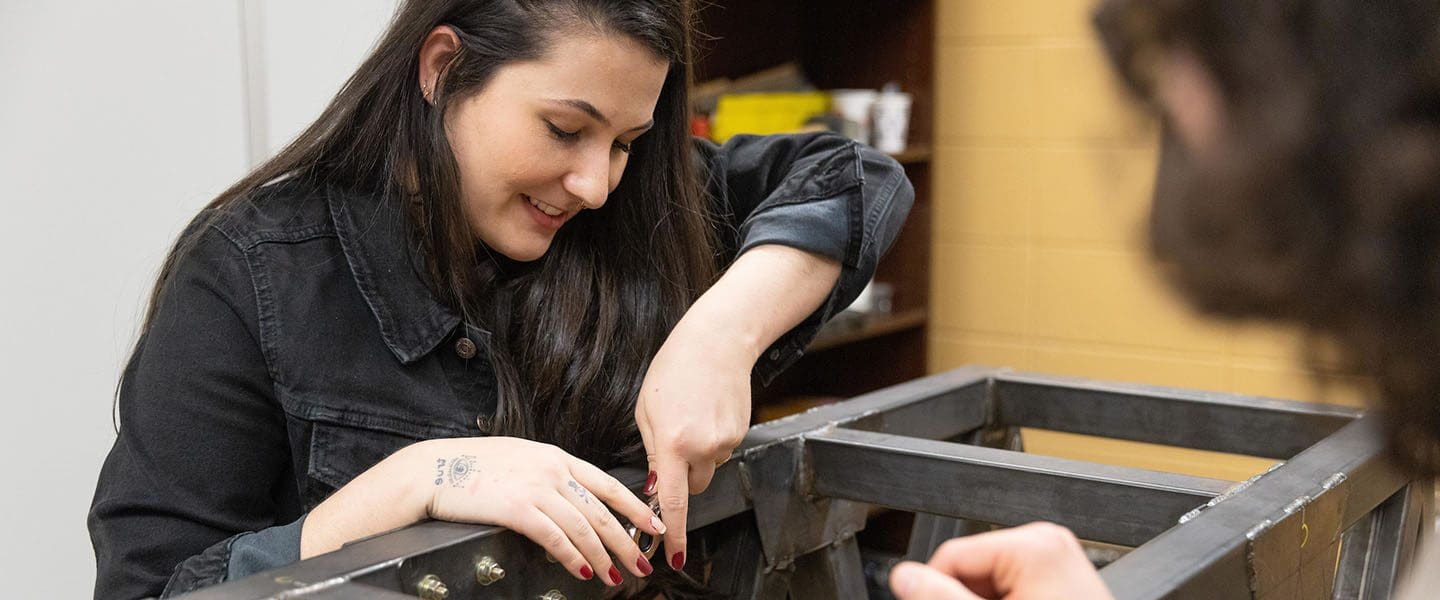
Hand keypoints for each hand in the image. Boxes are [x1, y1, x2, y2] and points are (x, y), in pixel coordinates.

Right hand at [424, 437, 666, 585]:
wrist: (433, 469)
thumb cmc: (473, 466)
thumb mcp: (520, 457)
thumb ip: (549, 473)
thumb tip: (572, 496)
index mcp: (556, 457)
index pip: (607, 483)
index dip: (635, 506)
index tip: (654, 524)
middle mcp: (552, 470)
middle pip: (602, 510)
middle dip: (627, 540)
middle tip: (642, 562)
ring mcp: (536, 488)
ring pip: (584, 528)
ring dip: (603, 556)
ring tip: (615, 576)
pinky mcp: (517, 509)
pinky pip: (555, 538)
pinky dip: (573, 557)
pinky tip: (582, 571)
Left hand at [634, 314, 753, 571]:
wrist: (718, 341)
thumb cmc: (675, 369)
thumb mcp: (647, 410)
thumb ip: (652, 452)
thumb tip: (656, 486)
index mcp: (672, 443)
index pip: (672, 502)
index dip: (673, 534)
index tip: (673, 556)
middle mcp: (702, 447)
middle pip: (694, 488)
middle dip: (683, 479)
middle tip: (675, 447)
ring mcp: (725, 441)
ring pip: (708, 467)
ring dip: (698, 455)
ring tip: (692, 416)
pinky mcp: (741, 432)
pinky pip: (721, 449)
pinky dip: (712, 439)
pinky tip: (707, 411)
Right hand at [889, 522, 1112, 599]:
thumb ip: (943, 597)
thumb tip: (904, 576)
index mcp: (1034, 544)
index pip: (952, 555)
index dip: (935, 589)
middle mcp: (1050, 541)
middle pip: (972, 567)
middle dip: (964, 597)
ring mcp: (1060, 558)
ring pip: (991, 579)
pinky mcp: (1065, 577)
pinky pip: (1016, 584)